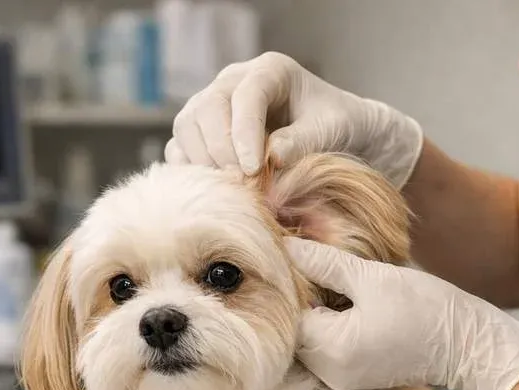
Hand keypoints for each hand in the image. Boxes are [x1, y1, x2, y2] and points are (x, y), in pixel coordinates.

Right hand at [164, 52, 423, 187]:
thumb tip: (271, 158)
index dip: (243, 132)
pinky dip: (190, 170)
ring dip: (204, 162)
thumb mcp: (330, 130)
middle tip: (242, 184)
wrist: (336, 133)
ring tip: (232, 189)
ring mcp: (214, 105)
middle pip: (207, 108)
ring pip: (187, 127)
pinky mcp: (203, 132)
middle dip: (221, 150)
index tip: (252, 169)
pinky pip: (180, 148)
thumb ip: (303, 141)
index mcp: (270, 71)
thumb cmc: (338, 125)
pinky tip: (214, 190)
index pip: (244, 95)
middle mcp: (234, 82)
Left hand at [285, 237, 518, 389]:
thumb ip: (324, 261)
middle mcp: (330, 372)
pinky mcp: (353, 376)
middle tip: (309, 259)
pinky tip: (341, 298)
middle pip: (295, 326)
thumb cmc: (426, 308)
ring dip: (314, 307)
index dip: (290, 279)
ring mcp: (341, 378)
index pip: (289, 310)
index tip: (296, 251)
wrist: (468, 346)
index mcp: (331, 349)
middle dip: (301, 293)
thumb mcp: (371, 277)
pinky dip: (328, 322)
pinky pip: (327, 346)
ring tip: (326, 275)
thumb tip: (287, 244)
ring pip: (310, 336)